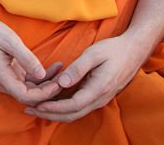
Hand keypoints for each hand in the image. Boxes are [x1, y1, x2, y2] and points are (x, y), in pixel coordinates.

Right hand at [0, 14, 59, 105]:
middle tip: (66, 79)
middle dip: (49, 90)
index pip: (26, 96)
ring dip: (48, 84)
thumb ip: (27, 59)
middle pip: (30, 96)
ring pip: (31, 90)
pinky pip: (29, 82)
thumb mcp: (11, 42)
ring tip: (63, 71)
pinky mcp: (11, 74)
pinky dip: (42, 77)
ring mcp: (7, 80)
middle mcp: (3, 83)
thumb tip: (42, 74)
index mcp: (1, 77)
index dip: (44, 94)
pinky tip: (55, 67)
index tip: (59, 83)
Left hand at [24, 35, 146, 122]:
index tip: (37, 105)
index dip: (53, 107)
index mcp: (98, 89)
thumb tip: (61, 82)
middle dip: (49, 114)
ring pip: (75, 113)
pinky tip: (52, 102)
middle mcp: (99, 99)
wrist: (134, 51)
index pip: (72, 105)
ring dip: (55, 113)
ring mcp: (100, 99)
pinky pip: (79, 107)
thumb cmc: (113, 50)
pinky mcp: (98, 96)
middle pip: (72, 114)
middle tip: (29, 110)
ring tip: (36, 108)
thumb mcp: (94, 54)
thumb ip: (78, 68)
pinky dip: (64, 108)